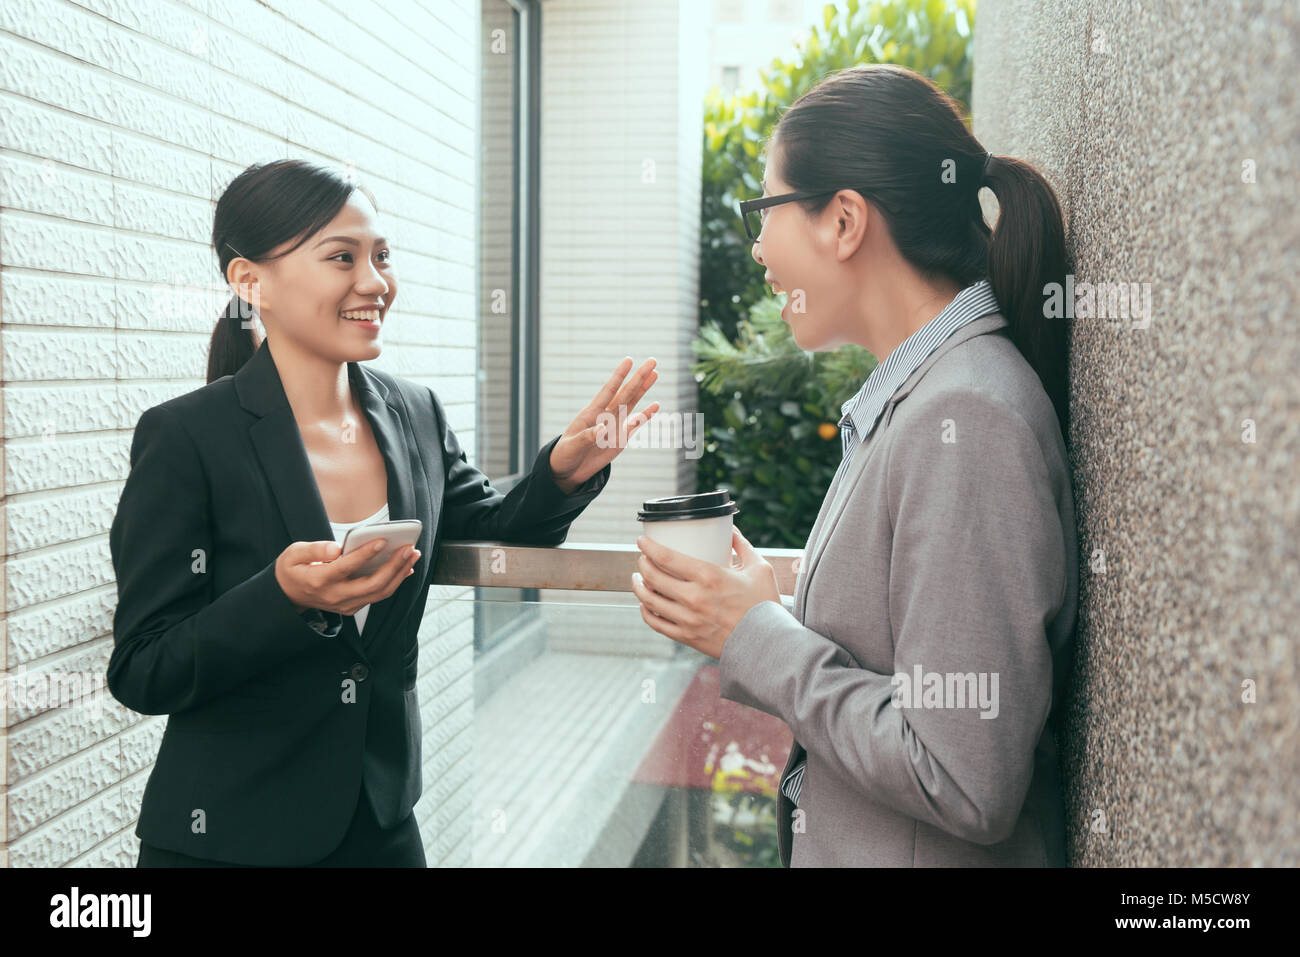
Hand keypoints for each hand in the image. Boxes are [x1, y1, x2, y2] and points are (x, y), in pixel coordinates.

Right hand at [274, 539, 420, 615]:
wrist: (288, 596)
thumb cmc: (293, 570)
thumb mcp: (293, 554)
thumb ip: (314, 549)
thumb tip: (336, 548)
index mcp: (319, 580)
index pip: (346, 567)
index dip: (365, 554)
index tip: (382, 540)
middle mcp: (335, 596)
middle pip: (372, 585)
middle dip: (394, 566)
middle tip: (409, 548)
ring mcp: (345, 604)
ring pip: (379, 592)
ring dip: (399, 573)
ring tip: (412, 555)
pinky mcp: (353, 606)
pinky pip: (378, 595)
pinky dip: (394, 581)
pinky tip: (404, 567)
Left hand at [549, 357, 659, 492]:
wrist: (568, 470)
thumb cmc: (564, 455)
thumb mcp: (572, 446)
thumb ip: (587, 437)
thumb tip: (602, 429)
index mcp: (591, 413)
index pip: (608, 390)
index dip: (618, 376)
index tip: (629, 360)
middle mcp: (605, 415)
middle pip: (625, 393)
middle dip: (639, 377)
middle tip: (652, 361)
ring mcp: (614, 426)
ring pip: (632, 403)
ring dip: (643, 389)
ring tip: (655, 374)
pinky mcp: (620, 439)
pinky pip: (635, 425)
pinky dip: (645, 416)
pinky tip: (655, 405)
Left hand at [631, 525, 780, 658]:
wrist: (767, 645)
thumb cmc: (765, 606)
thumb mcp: (760, 569)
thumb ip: (743, 546)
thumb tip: (730, 531)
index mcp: (709, 577)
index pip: (666, 557)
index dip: (648, 546)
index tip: (642, 541)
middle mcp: (694, 598)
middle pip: (653, 576)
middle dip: (642, 563)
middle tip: (643, 558)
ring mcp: (688, 619)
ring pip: (649, 600)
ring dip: (638, 586)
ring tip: (638, 578)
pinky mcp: (686, 637)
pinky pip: (655, 623)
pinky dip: (645, 611)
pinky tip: (645, 604)